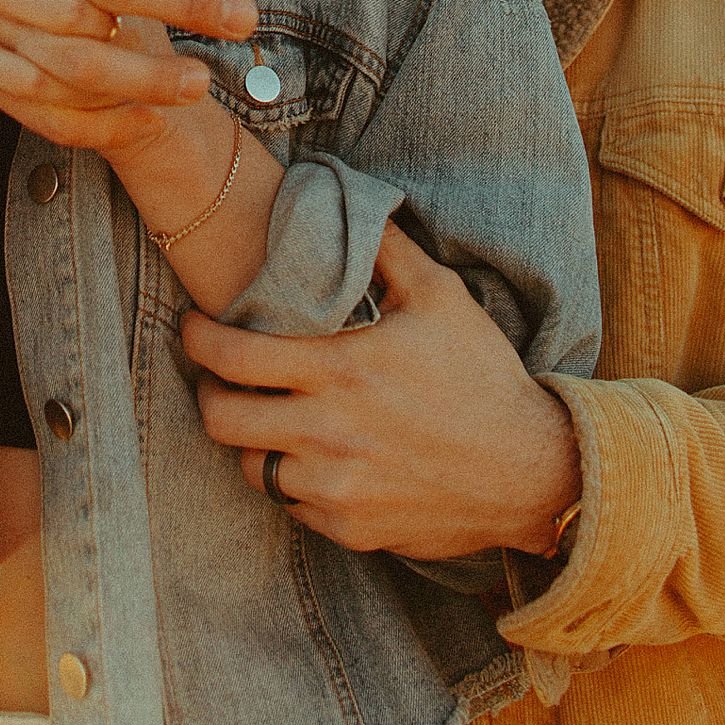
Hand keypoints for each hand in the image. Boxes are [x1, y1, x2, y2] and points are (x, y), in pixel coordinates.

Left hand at [183, 221, 582, 559]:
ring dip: (249, 440)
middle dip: (208, 392)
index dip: (197, 340)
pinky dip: (292, 479)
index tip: (193, 328)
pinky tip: (314, 453)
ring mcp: (335, 485)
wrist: (531, 471)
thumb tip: (345, 198)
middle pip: (219, 419)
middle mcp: (327, 433)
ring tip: (266, 416)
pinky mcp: (348, 526)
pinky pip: (292, 503)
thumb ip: (385, 250)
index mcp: (340, 370)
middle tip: (217, 377)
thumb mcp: (441, 297)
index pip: (231, 357)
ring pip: (249, 467)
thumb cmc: (483, 376)